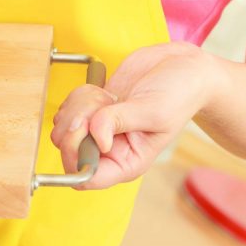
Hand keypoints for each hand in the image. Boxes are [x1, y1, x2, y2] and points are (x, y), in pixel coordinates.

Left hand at [50, 42, 223, 189]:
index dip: (75, 156)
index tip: (85, 130)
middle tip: (101, 105)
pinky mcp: (91, 110)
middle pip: (67, 148)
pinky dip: (80, 95)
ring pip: (63, 126)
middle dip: (77, 122)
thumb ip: (118, 121)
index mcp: (127, 163)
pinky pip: (68, 108)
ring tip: (108, 97)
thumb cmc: (179, 94)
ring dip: (80, 105)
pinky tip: (104, 91)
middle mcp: (109, 151)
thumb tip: (93, 136)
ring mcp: (97, 130)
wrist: (181, 67)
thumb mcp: (154, 111)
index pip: (85, 178)